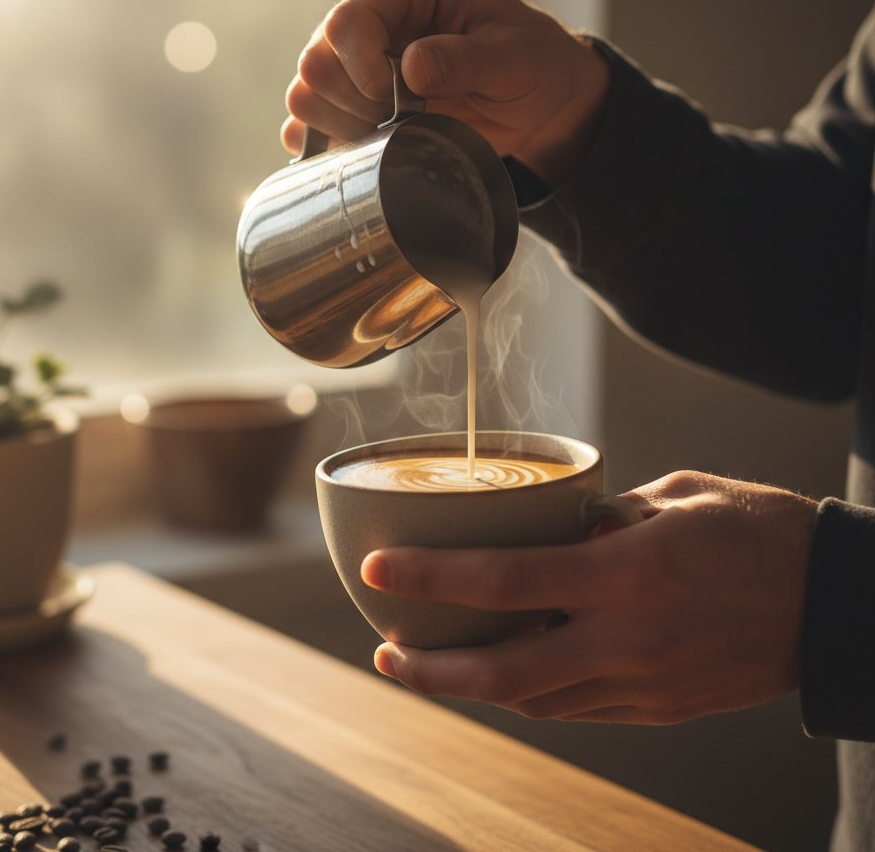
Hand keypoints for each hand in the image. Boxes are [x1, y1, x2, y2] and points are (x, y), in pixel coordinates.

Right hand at [282, 0, 608, 187]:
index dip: (362, 66)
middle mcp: (370, 12)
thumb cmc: (531, 64)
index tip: (396, 98)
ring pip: (306, 95)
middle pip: (316, 61)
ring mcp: (352, 57)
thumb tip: (411, 68)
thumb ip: (468, 60)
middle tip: (403, 119)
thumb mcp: (516, 58)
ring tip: (393, 132)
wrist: (535, 101)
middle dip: (356, 102)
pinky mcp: (348, 99)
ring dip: (344, 126)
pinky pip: (307, 123)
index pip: (348, 18)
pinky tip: (367, 148)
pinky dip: (328, 144)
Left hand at [360, 470, 817, 724]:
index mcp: (627, 573)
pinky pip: (572, 710)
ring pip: (531, 701)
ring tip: (423, 668)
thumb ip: (608, 515)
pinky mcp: (656, 709)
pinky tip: (498, 675)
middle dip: (430, 669)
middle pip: (501, 670)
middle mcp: (625, 638)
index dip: (431, 576)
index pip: (504, 580)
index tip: (377, 568)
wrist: (835, 607)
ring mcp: (640, 684)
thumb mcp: (679, 496)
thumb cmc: (760, 534)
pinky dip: (524, 695)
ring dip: (468, 689)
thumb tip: (561, 526)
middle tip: (385, 652)